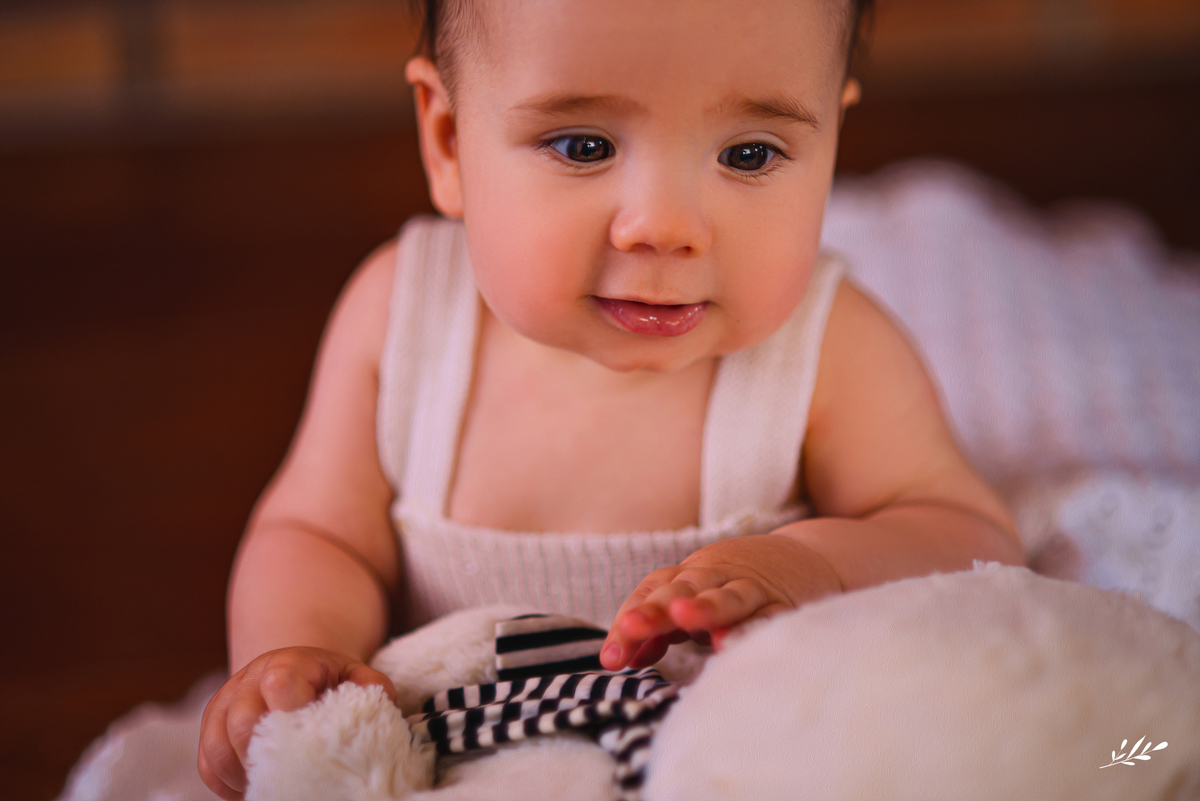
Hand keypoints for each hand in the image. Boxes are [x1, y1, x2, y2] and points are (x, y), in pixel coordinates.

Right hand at [198, 646, 395, 799]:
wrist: (290, 671)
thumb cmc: (327, 681)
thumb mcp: (354, 676)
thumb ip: (371, 688)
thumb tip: (383, 707)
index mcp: (288, 663)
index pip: (279, 684)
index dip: (291, 715)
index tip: (311, 743)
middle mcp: (249, 680)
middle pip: (242, 724)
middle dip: (267, 758)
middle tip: (294, 776)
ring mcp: (224, 704)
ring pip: (218, 749)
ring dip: (246, 775)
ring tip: (275, 785)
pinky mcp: (210, 728)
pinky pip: (208, 765)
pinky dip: (228, 783)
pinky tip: (255, 785)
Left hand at [600, 532, 842, 670]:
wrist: (808, 556)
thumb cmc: (735, 588)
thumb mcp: (696, 601)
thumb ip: (659, 630)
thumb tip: (620, 660)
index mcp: (690, 578)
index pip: (652, 593)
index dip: (630, 620)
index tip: (611, 658)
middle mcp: (716, 578)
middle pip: (683, 590)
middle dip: (656, 610)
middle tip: (632, 627)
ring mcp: (751, 589)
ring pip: (727, 596)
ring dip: (705, 607)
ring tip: (682, 618)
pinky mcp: (784, 602)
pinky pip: (769, 615)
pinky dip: (753, 626)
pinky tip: (733, 642)